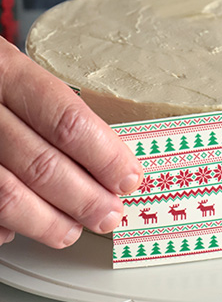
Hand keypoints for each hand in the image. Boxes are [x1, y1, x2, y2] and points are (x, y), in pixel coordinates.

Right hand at [0, 41, 142, 246]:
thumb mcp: (14, 74)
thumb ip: (52, 112)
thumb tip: (107, 162)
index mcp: (5, 70)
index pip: (67, 121)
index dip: (105, 157)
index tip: (128, 179)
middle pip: (41, 164)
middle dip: (84, 199)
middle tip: (108, 214)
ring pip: (6, 194)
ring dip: (46, 221)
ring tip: (71, 231)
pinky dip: (1, 225)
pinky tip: (17, 230)